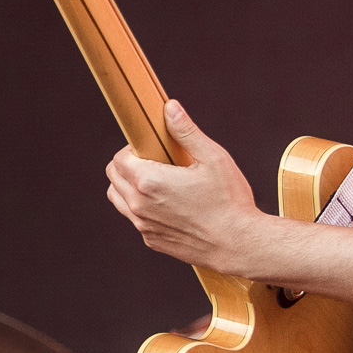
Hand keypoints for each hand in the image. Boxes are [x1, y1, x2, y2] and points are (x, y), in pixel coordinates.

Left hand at [105, 100, 266, 270]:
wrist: (239, 245)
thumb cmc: (230, 202)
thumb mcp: (213, 158)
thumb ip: (186, 132)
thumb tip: (170, 108)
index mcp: (150, 181)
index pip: (119, 158)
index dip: (133, 149)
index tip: (151, 149)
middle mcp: (140, 205)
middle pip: (113, 176)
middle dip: (128, 165)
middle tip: (155, 162)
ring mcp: (144, 225)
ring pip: (118, 198)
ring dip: (129, 186)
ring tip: (157, 182)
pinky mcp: (152, 240)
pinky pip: (134, 219)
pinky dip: (141, 208)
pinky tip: (166, 203)